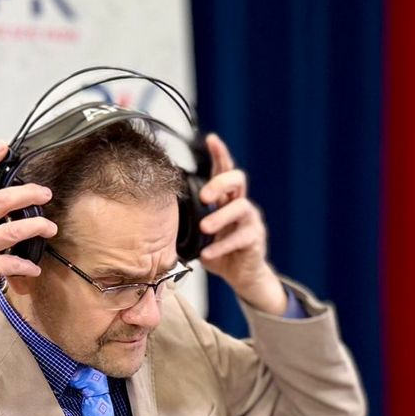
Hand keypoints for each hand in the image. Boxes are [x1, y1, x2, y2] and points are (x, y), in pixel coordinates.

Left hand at [197, 133, 284, 313]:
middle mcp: (240, 204)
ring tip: (205, 227)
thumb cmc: (218, 251)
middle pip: (237, 180)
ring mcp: (250, 221)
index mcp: (226, 199)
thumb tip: (159, 214)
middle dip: (220, 183)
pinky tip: (208, 253)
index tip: (212, 140)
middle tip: (204, 196)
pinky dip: (222, 245)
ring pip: (241, 207)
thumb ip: (189, 221)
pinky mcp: (255, 239)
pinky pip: (240, 238)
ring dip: (220, 217)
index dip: (220, 154)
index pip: (224, 171)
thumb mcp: (200, 234)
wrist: (241, 276)